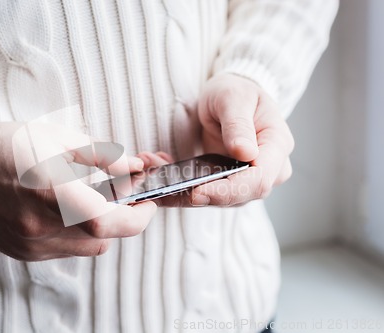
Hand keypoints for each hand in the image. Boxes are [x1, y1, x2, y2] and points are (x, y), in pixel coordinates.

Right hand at [0, 122, 156, 260]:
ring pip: (87, 246)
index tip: (147, 204)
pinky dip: (77, 233)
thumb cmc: (6, 146)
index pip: (108, 220)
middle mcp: (40, 225)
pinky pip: (66, 250)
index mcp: (50, 191)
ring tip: (89, 200)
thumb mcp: (57, 137)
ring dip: (100, 227)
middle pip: (103, 237)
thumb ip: (102, 156)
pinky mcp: (24, 252)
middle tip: (121, 196)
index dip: (138, 217)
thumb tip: (133, 168)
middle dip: (122, 219)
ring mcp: (31, 243)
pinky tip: (64, 211)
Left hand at [146, 73, 293, 206]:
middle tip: (161, 185)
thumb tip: (246, 154)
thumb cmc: (237, 91)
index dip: (228, 190)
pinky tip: (157, 174)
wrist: (231, 97)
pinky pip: (204, 192)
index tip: (197, 191)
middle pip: (238, 197)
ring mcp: (247, 180)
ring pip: (217, 200)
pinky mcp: (227, 183)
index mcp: (277, 146)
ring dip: (181, 192)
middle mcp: (267, 170)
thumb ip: (238, 124)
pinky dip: (179, 188)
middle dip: (197, 194)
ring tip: (151, 174)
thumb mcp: (234, 97)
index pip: (258, 180)